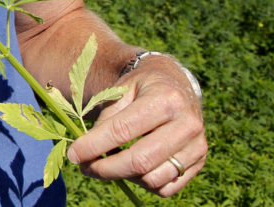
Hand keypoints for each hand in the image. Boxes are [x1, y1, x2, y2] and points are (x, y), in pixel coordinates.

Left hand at [67, 56, 206, 196]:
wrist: (175, 84)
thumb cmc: (142, 87)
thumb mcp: (121, 90)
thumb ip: (107, 119)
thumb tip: (85, 152)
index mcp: (166, 99)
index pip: (123, 130)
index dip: (94, 145)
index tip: (74, 154)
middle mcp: (187, 124)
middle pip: (140, 161)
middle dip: (106, 169)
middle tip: (85, 168)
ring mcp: (197, 146)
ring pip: (153, 179)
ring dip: (124, 177)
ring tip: (108, 165)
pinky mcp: (199, 163)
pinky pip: (166, 188)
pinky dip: (143, 183)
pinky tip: (131, 168)